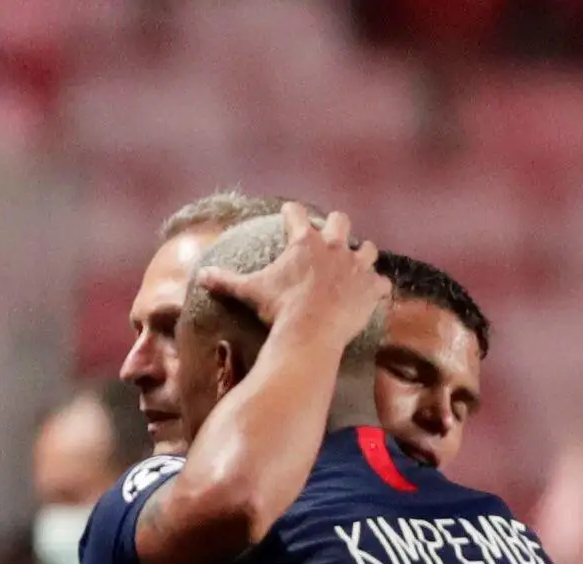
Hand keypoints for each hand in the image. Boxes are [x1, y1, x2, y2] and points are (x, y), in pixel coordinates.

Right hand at [196, 205, 387, 352]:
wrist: (312, 332)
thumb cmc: (280, 308)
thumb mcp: (250, 291)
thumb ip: (227, 280)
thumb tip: (200, 275)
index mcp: (305, 241)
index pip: (296, 213)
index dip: (291, 213)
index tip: (289, 216)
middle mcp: (335, 247)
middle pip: (340, 220)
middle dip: (336, 225)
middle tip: (331, 237)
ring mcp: (357, 267)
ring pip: (369, 248)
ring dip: (363, 255)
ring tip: (356, 264)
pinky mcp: (373, 288)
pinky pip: (383, 283)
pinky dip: (377, 287)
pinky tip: (373, 293)